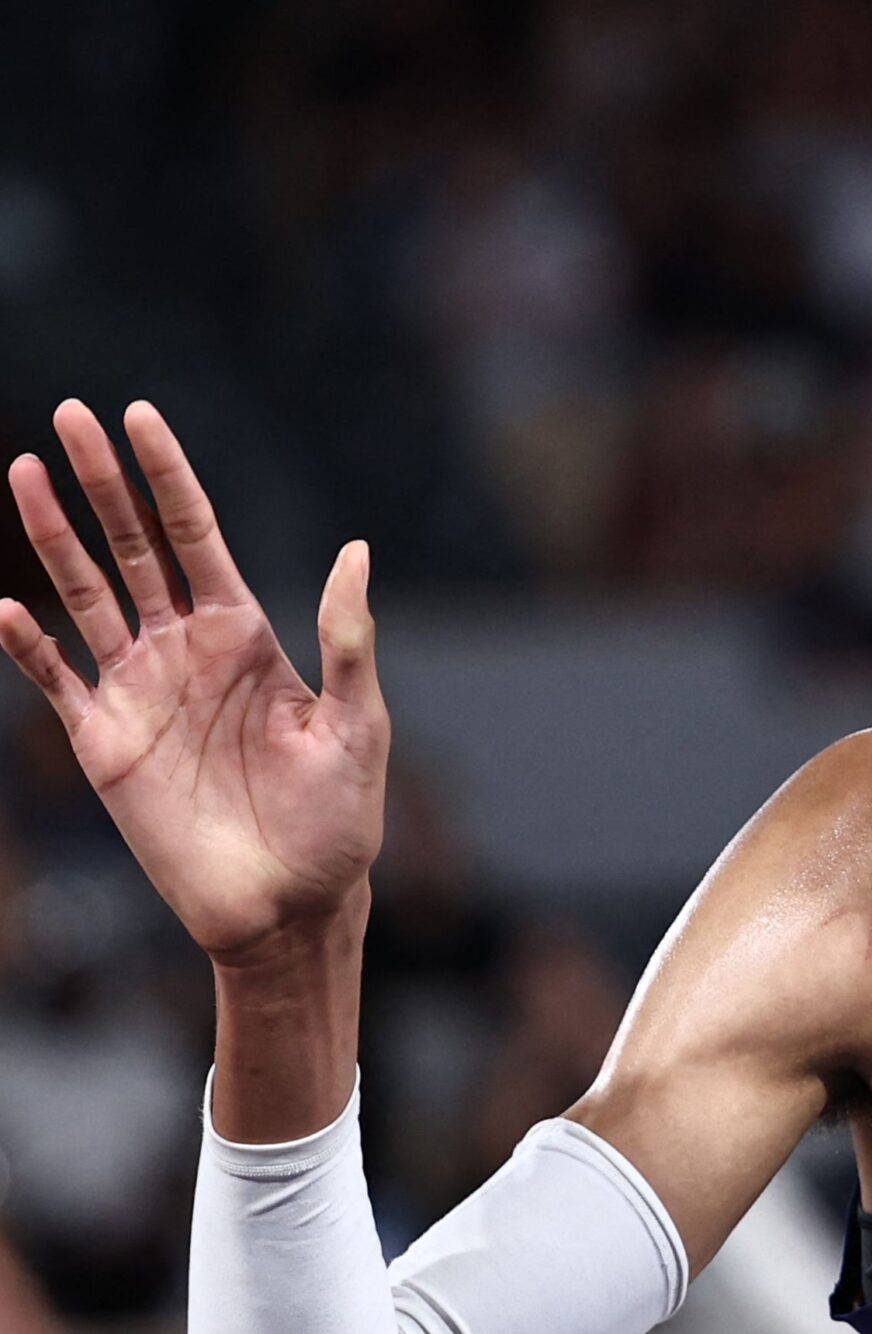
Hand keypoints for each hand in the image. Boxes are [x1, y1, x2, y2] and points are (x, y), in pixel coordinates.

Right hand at [0, 400, 386, 963]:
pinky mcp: (103, 742)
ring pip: (85, 595)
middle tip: (70, 413)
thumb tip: (356, 549)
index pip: (196, 535)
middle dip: (102, 482)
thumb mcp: (358, 724)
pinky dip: (28, 645)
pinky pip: (54, 681)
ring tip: (25, 471)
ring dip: (55, 536)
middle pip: (133, 547)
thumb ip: (347, 639)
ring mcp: (140, 691)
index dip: (168, 476)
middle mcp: (186, 650)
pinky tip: (6, 606)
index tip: (139, 414)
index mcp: (248, 635)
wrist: (290, 905)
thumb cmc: (339, 819)